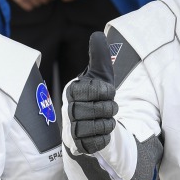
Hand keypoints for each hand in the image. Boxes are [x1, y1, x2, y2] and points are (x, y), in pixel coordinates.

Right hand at [66, 32, 117, 153]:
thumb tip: (97, 34)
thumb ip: (98, 55)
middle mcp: (69, 110)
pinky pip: (97, 143)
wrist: (90, 121)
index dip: (106, 91)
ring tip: (107, 118)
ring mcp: (73, 129)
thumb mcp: (99, 73)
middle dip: (110, 107)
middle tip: (110, 107)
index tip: (108, 91)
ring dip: (108, 122)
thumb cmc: (95, 95)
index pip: (93, 90)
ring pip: (97, 127)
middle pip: (97, 109)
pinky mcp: (80, 145)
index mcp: (72, 90)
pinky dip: (105, 137)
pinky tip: (103, 132)